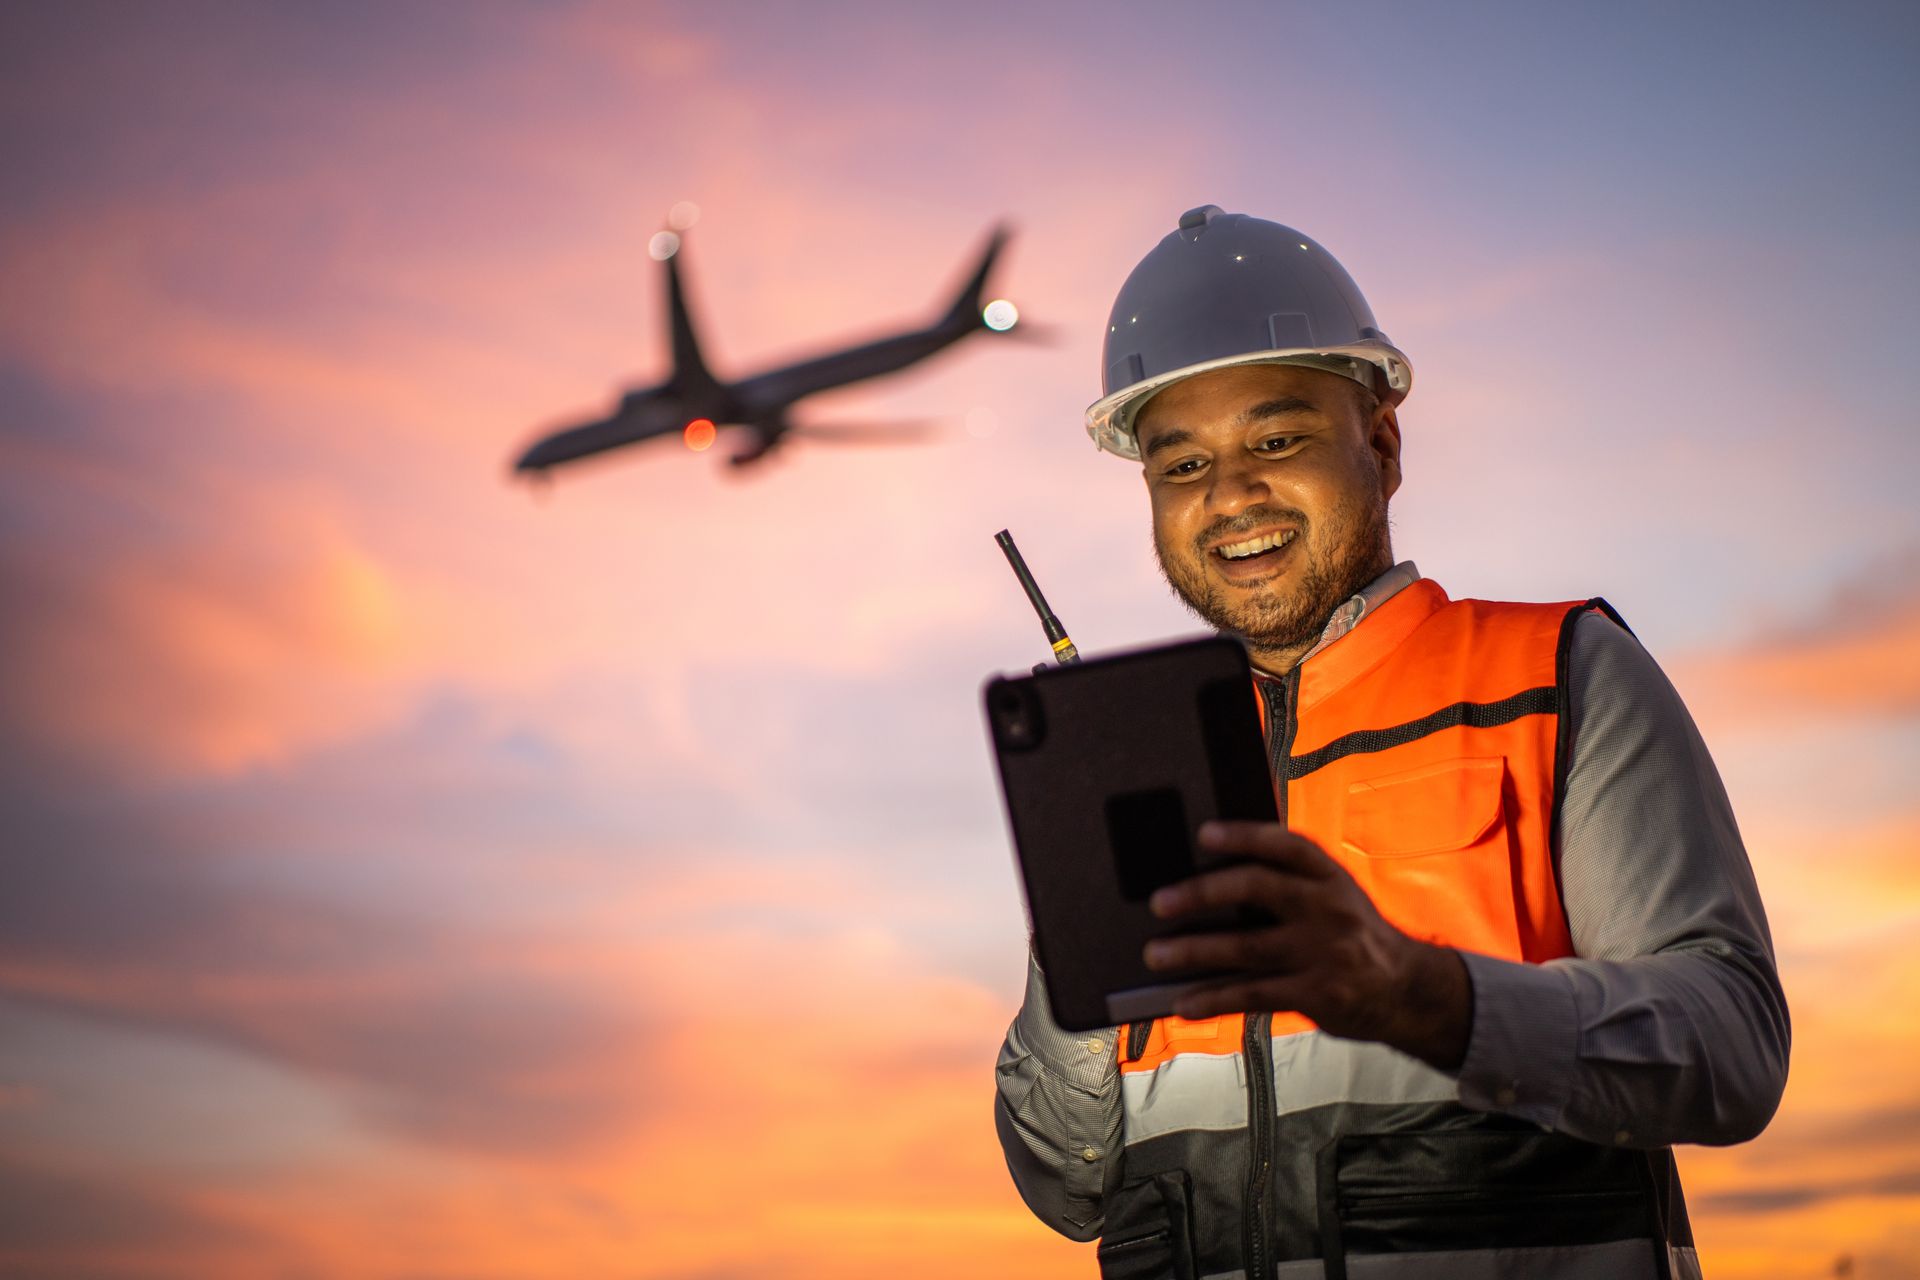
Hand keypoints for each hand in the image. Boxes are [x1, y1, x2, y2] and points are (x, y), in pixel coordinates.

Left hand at [1142, 821, 1470, 1070]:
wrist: (1409, 991)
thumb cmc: (1354, 935)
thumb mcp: (1337, 896)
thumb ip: (1292, 884)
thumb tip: (1214, 880)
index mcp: (1330, 876)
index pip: (1286, 846)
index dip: (1245, 836)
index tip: (1204, 834)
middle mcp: (1329, 908)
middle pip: (1258, 888)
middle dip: (1203, 892)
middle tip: (1158, 901)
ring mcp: (1324, 953)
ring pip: (1247, 948)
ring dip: (1193, 951)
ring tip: (1155, 954)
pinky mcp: (1317, 994)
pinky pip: (1254, 995)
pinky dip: (1214, 999)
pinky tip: (1183, 1004)